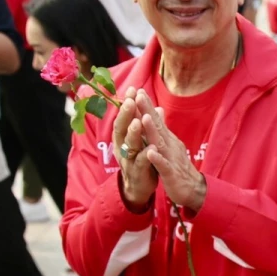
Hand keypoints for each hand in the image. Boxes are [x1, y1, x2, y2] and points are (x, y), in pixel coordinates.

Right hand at [111, 87, 156, 207]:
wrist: (139, 187)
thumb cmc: (141, 159)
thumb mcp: (142, 140)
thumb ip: (146, 124)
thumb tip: (155, 107)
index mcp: (123, 137)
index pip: (123, 117)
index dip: (126, 103)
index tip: (132, 88)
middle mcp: (122, 146)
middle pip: (121, 128)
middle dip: (126, 114)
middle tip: (130, 101)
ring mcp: (129, 159)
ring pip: (129, 145)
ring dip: (133, 133)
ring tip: (138, 121)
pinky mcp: (138, 172)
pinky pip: (142, 163)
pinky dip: (146, 155)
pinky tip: (150, 148)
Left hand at [133, 88, 205, 210]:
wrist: (193, 190)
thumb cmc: (178, 168)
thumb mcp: (169, 146)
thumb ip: (162, 130)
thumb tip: (156, 112)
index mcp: (167, 139)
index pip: (156, 120)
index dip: (147, 106)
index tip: (138, 90)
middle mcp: (170, 145)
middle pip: (158, 126)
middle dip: (148, 111)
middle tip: (139, 95)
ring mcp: (171, 158)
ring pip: (160, 143)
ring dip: (152, 131)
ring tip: (144, 117)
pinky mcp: (172, 174)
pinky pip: (164, 166)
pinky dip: (157, 159)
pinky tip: (150, 153)